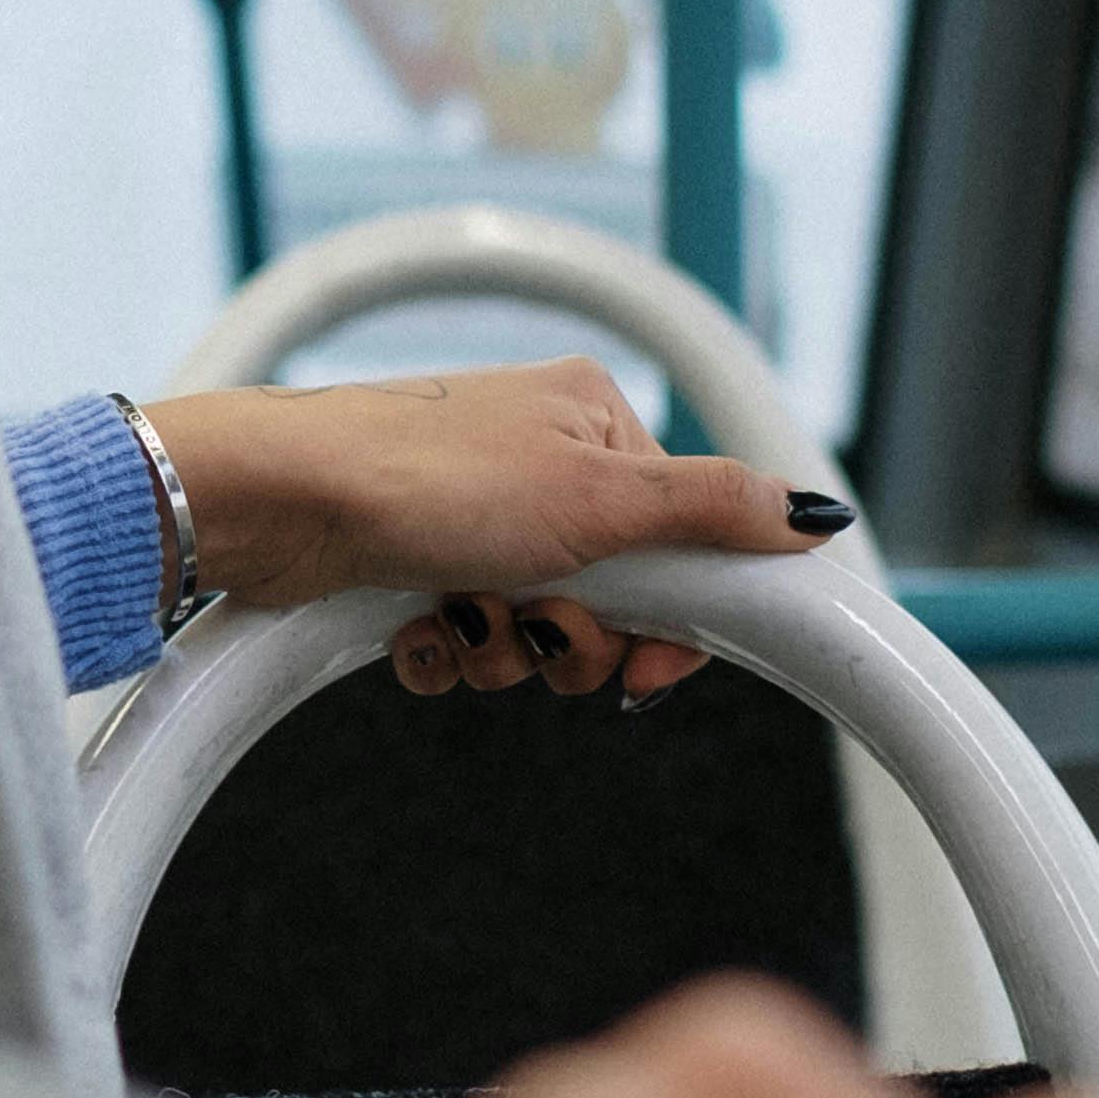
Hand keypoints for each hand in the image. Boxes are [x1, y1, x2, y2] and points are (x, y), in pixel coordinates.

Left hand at [139, 358, 846, 707]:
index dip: (671, 625)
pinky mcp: (411, 559)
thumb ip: (715, 513)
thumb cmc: (428, 479)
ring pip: (534, 626)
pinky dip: (446, 651)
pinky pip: (464, 636)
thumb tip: (820, 516)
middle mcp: (539, 460)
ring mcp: (472, 513)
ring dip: (504, 651)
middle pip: (612, 596)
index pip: (684, 544)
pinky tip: (417, 630)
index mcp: (598, 423)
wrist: (278, 501)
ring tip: (462, 621)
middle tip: (537, 627)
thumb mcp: (602, 499)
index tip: (647, 674)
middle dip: (573, 639)